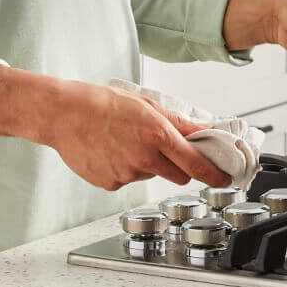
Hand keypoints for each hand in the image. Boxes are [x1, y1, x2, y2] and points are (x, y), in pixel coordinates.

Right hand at [29, 80, 232, 190]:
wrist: (62, 114)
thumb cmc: (101, 103)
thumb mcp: (145, 104)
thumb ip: (178, 121)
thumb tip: (203, 129)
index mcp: (157, 135)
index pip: (196, 164)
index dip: (214, 174)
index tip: (224, 178)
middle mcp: (143, 158)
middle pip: (178, 175)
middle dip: (177, 165)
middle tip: (162, 147)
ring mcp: (125, 174)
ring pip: (150, 176)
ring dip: (146, 164)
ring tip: (124, 141)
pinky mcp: (110, 184)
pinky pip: (127, 179)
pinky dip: (124, 169)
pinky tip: (110, 151)